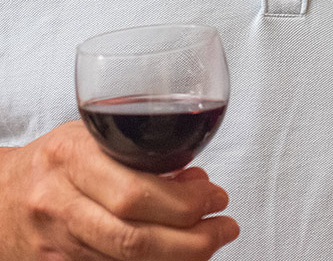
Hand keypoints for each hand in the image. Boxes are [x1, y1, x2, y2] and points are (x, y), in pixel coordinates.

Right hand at [0, 120, 237, 260]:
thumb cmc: (54, 163)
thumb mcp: (92, 138)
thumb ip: (141, 153)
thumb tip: (195, 177)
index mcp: (72, 158)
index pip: (135, 192)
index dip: (184, 202)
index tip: (216, 197)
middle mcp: (60, 203)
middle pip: (134, 237)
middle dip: (192, 239)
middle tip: (224, 227)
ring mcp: (56, 242)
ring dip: (180, 256)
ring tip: (211, 242)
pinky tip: (176, 254)